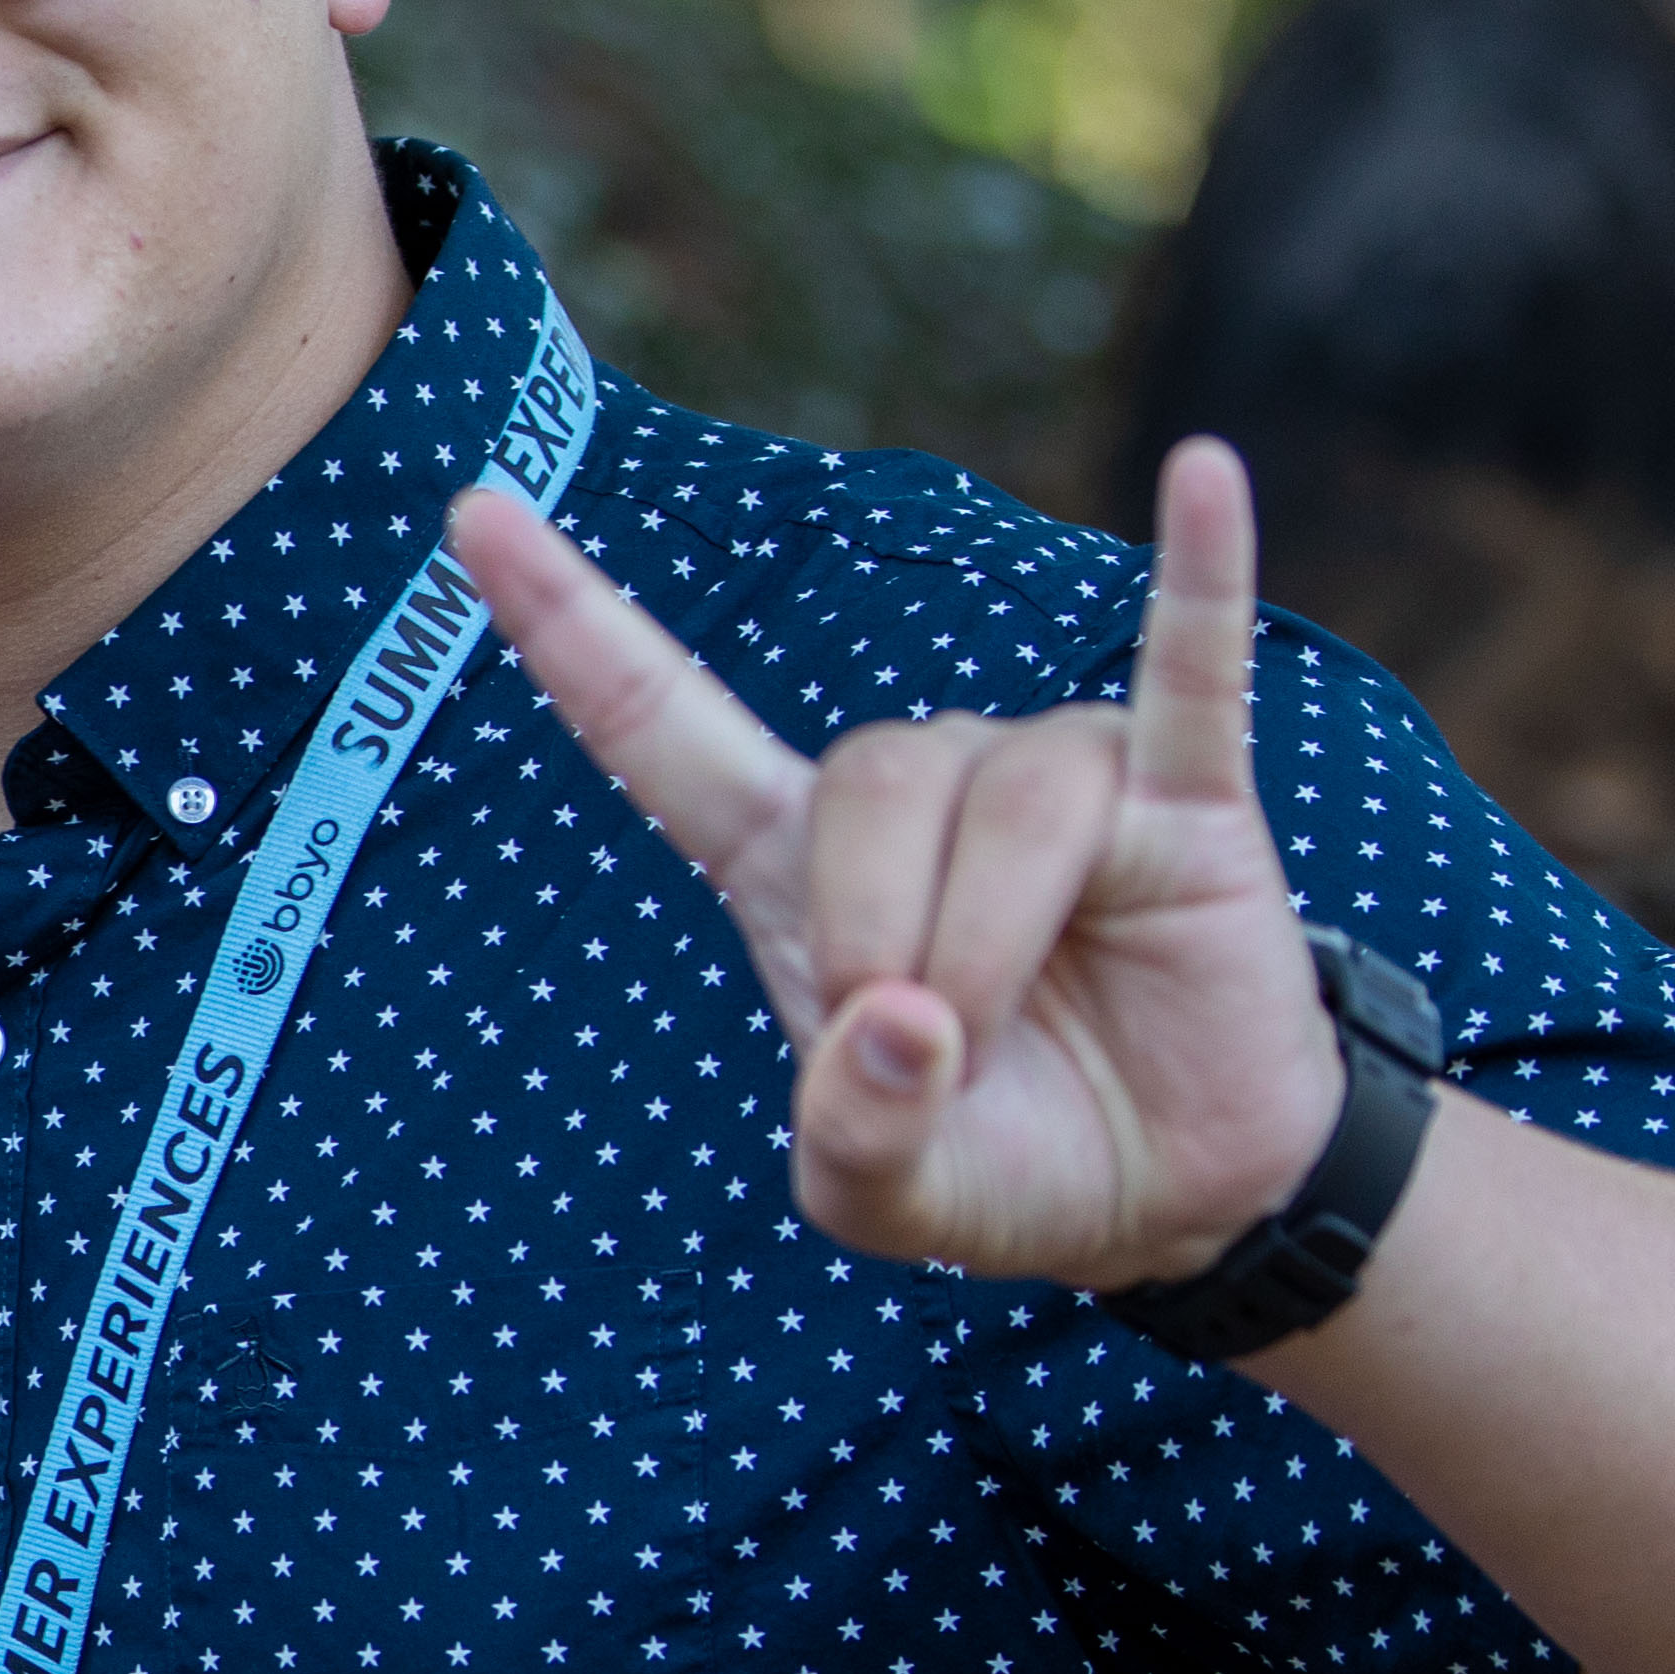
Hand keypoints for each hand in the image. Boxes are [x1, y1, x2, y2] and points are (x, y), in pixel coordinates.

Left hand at [447, 441, 1346, 1287]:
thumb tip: (896, 1025)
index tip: (470, 512)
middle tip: (923, 1042)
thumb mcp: (886, 1199)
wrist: (1172, 1198)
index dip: (567, 623)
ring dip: (992, 929)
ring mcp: (1054, 777)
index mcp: (793, 866)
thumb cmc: (1001, 1163)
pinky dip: (1195, 579)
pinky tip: (1204, 475)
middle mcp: (916, 792)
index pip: (660, 722)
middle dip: (882, 923)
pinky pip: (1191, 669)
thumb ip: (852, 1137)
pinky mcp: (1188, 799)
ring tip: (1004, 1026)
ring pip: (1004, 788)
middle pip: (864, 774)